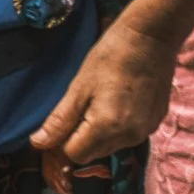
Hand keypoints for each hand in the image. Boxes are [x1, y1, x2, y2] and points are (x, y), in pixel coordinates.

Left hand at [30, 13, 179, 163]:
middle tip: (79, 105)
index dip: (62, 141)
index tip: (60, 120)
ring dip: (99, 132)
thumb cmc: (109, 57)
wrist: (151, 39)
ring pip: (111, 146)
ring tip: (99, 99)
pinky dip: (118, 126)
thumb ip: (59, 120)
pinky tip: (117, 100)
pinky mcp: (156, 122)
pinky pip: (128, 135)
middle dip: (80, 137)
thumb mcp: (78, 87)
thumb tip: (37, 144)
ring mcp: (146, 131)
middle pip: (94, 152)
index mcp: (108, 128)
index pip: (76, 154)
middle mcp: (130, 137)